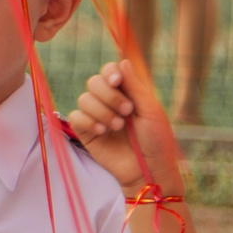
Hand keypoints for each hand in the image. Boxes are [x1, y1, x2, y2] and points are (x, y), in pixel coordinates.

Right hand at [66, 61, 178, 196]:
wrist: (149, 170)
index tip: (117, 82)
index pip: (109, 72)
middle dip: (109, 95)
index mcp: (126, 93)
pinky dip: (89, 121)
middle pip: (93, 82)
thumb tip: (122, 62)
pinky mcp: (86, 133)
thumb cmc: (157, 141)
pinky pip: (76, 116)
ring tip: (118, 126)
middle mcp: (109, 102)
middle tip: (126, 111)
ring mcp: (96, 117)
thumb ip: (135, 86)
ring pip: (84, 98)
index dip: (109, 73)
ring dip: (102, 111)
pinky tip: (103, 132)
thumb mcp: (151, 110)